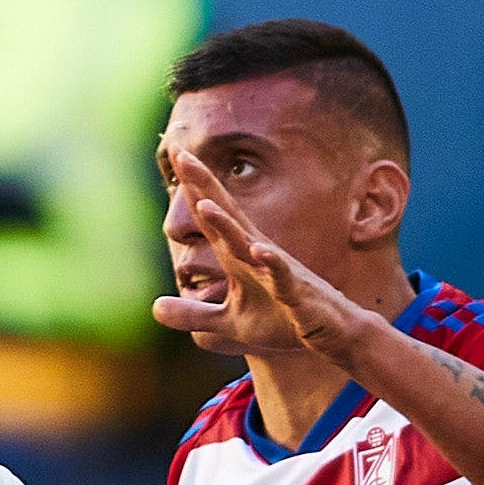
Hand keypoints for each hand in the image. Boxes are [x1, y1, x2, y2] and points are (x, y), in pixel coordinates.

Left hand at [150, 149, 378, 369]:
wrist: (329, 332)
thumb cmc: (280, 320)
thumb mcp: (230, 322)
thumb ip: (193, 314)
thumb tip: (154, 309)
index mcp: (239, 255)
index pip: (212, 215)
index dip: (193, 187)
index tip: (174, 152)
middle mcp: (256, 253)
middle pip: (226, 214)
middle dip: (203, 186)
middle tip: (181, 155)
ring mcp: (276, 270)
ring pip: (248, 242)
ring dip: (227, 224)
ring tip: (205, 204)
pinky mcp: (295, 293)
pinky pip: (282, 276)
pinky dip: (271, 263)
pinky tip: (258, 251)